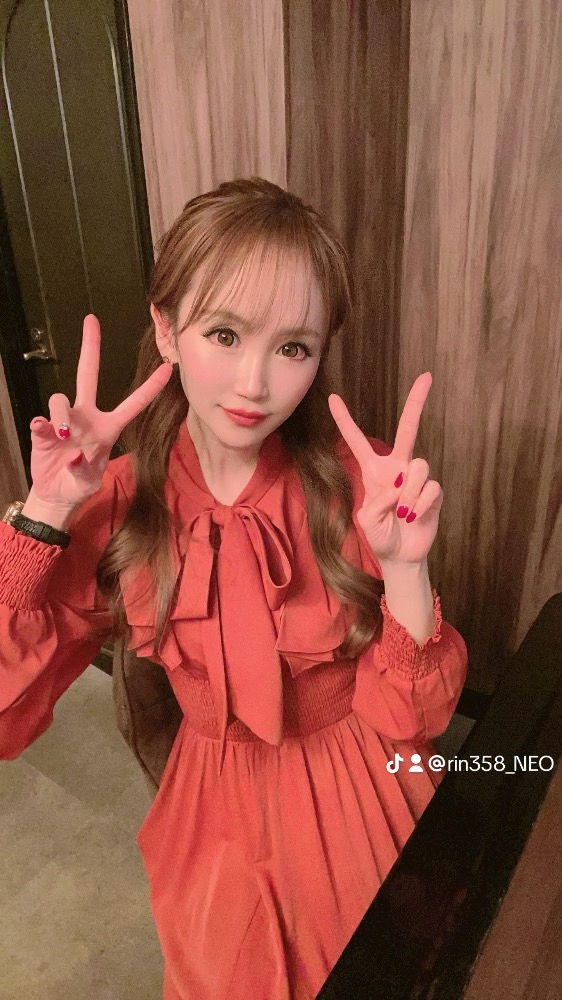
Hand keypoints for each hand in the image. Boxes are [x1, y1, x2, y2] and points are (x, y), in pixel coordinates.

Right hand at [29, 314, 172, 508]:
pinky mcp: (43, 430)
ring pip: (61, 399)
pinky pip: (41, 419)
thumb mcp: (89, 483)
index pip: (134, 404)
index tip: (168, 368)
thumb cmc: (79, 484)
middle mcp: (87, 417)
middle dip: (91, 347)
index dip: (151, 387)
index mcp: (108, 428)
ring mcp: (65, 421)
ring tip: (64, 434)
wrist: (56, 495)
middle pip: (88, 375)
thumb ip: (84, 471)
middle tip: (92, 320)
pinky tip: (43, 431)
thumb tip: (75, 454)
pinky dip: (42, 424)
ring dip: (61, 414)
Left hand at [328, 372, 442, 564]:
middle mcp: (397, 468)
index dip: (344, 419)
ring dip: (409, 493)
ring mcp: (417, 478)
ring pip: (420, 466)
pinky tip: (414, 517)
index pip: (357, 440)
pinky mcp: (433, 492)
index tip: (332, 398)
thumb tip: (398, 485)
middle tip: (426, 376)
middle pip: (408, 428)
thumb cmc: (380, 536)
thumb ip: (377, 502)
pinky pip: (430, 487)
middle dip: (417, 402)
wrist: (401, 556)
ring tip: (403, 514)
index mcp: (374, 470)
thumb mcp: (366, 521)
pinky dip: (420, 504)